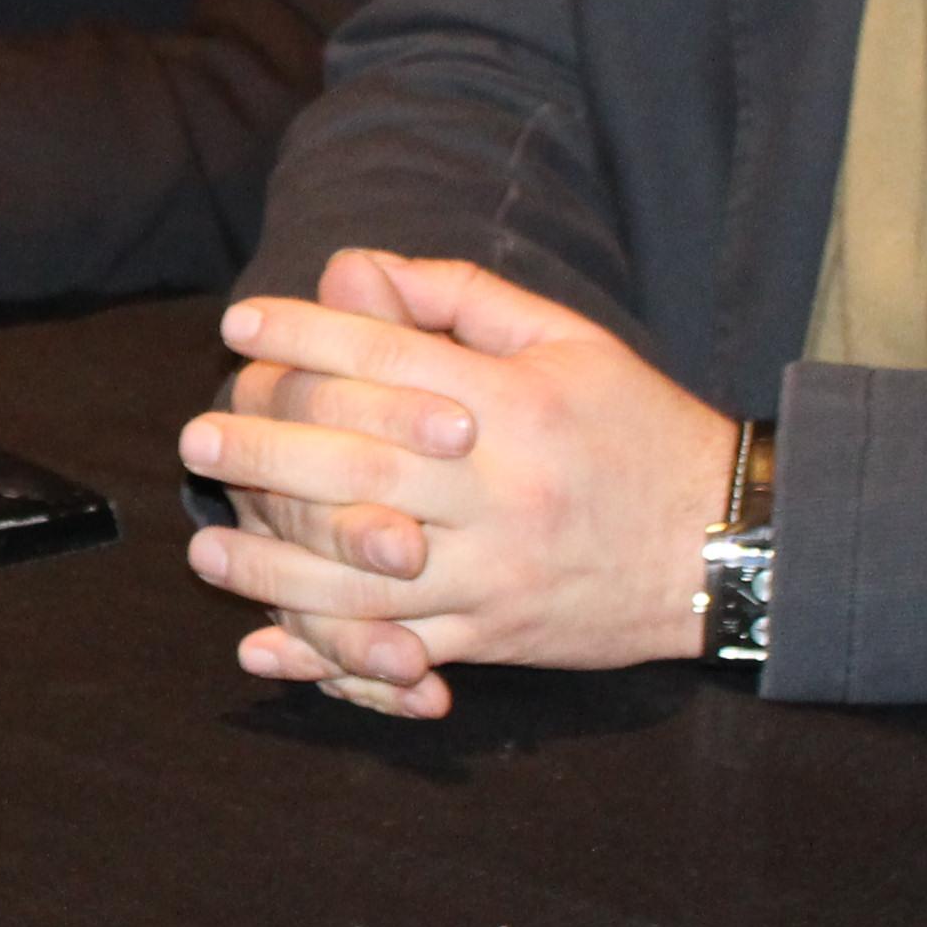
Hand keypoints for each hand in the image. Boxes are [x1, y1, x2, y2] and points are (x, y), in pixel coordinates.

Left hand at [178, 250, 732, 718]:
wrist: (728, 544)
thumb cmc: (637, 427)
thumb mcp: (568, 340)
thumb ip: (461, 299)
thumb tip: (356, 270)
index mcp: (515, 407)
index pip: (388, 360)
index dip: (306, 335)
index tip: (241, 323)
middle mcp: (500, 493)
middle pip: (358, 467)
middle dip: (266, 450)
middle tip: (197, 436)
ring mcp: (495, 576)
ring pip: (362, 577)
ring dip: (273, 566)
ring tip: (207, 547)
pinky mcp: (496, 638)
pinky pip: (398, 653)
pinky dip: (328, 657)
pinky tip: (266, 644)